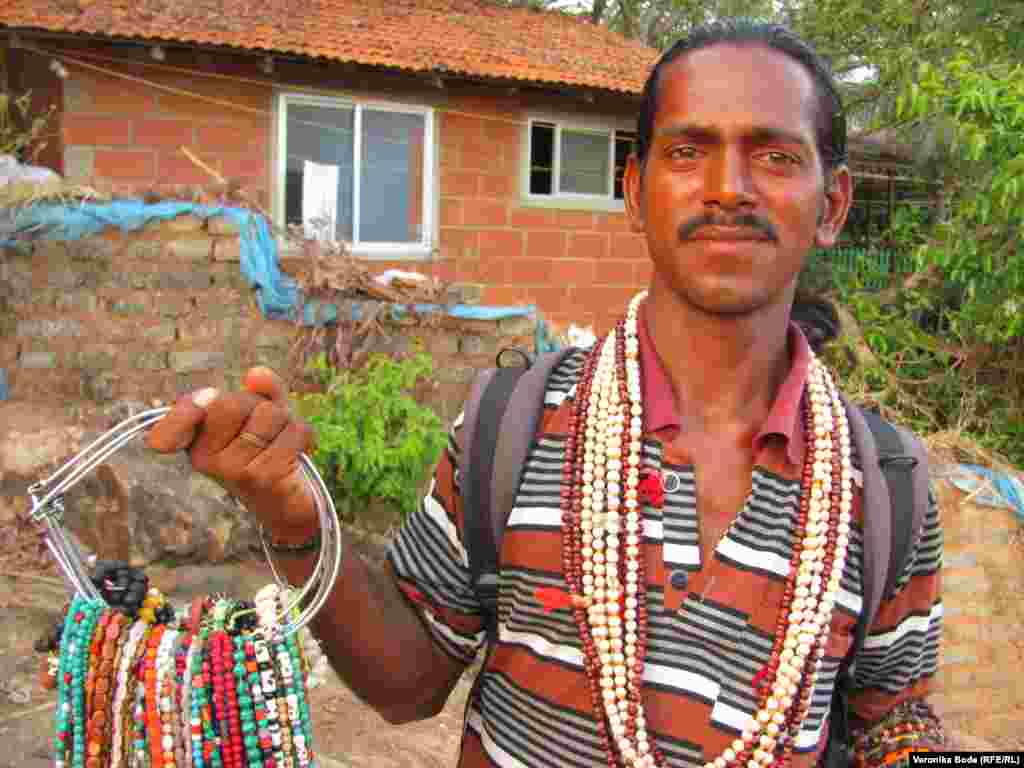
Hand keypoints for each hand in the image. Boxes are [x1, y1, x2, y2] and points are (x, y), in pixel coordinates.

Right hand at [145, 366, 317, 537]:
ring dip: (285, 421)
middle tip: (263, 426)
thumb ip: (261, 389)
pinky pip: (295, 431)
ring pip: (269, 414)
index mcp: (194, 442)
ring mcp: (234, 471)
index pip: (177, 419)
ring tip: (279, 442)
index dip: (189, 407)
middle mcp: (205, 459)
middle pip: (231, 404)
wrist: (287, 506)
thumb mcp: (262, 414)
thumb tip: (255, 374)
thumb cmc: (268, 451)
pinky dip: (304, 435)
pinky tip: (297, 452)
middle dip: (258, 405)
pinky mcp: (265, 479)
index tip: (204, 400)